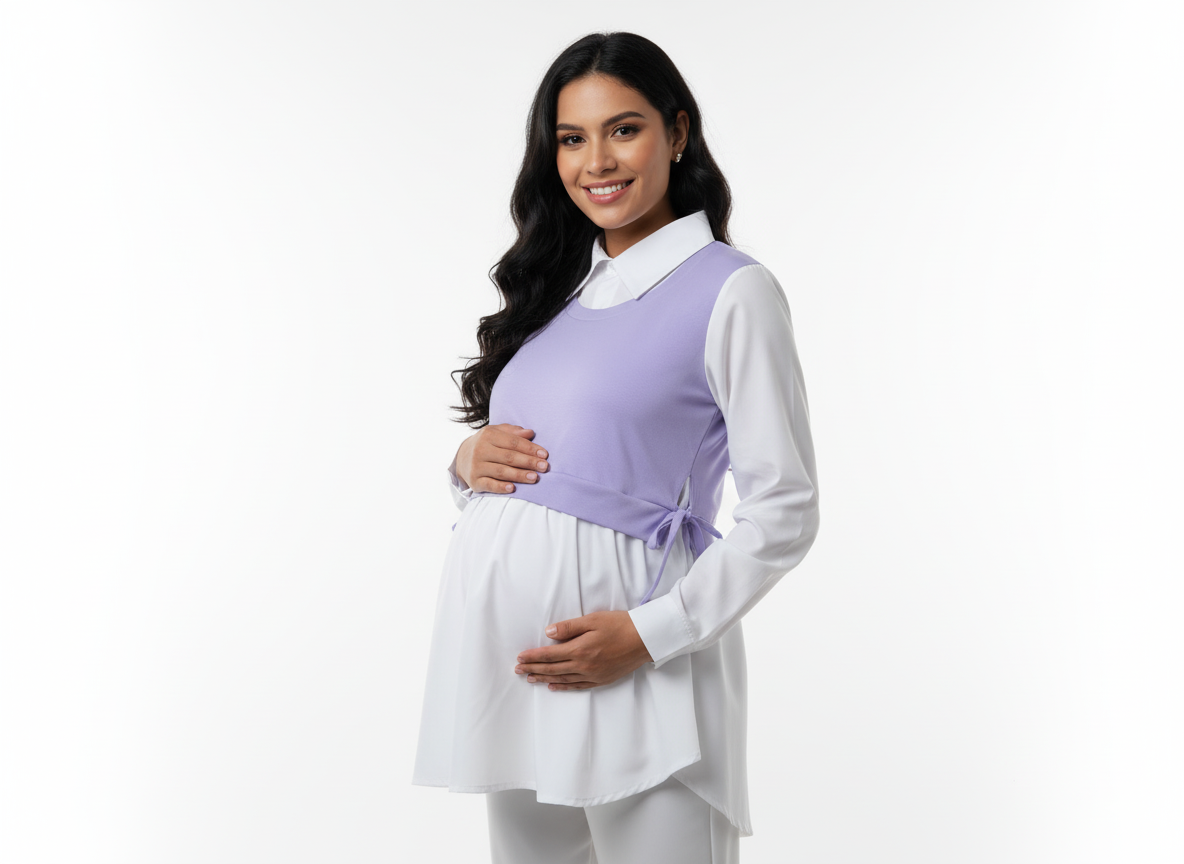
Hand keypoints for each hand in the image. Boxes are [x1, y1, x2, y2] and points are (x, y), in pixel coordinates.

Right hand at [455, 424, 548, 492]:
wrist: (462, 458)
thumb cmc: (487, 444)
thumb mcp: (497, 433)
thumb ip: (513, 432)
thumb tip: (530, 433)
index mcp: (488, 435)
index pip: (513, 442)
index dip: (530, 448)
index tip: (544, 454)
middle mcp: (481, 450)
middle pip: (509, 457)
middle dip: (528, 462)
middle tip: (544, 467)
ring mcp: (477, 466)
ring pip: (501, 471)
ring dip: (519, 475)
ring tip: (535, 478)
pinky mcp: (474, 481)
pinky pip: (489, 485)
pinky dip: (501, 487)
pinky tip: (513, 488)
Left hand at [513, 611, 652, 690]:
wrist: (645, 639)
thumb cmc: (620, 625)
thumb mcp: (593, 619)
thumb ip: (569, 627)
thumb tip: (548, 632)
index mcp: (580, 649)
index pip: (549, 654)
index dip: (533, 656)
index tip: (519, 658)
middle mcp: (584, 665)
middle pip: (553, 669)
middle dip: (533, 669)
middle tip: (517, 671)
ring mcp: (592, 675)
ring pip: (562, 679)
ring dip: (544, 679)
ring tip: (530, 679)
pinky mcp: (601, 680)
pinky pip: (577, 686)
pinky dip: (563, 687)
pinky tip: (553, 687)